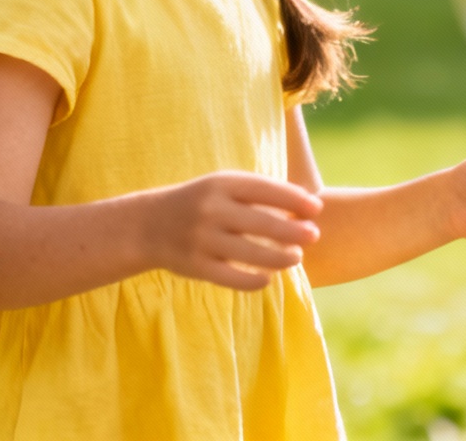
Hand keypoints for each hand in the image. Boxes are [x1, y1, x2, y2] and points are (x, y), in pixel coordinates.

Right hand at [141, 171, 322, 290]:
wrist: (147, 225)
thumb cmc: (199, 202)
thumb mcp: (221, 186)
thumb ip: (257, 193)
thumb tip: (305, 204)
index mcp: (220, 185)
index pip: (265, 190)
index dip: (295, 199)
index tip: (317, 208)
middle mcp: (212, 210)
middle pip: (264, 223)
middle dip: (294, 230)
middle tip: (314, 235)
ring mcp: (203, 240)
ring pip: (253, 254)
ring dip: (281, 257)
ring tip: (296, 257)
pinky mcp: (197, 267)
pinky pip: (234, 278)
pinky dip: (255, 281)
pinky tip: (268, 278)